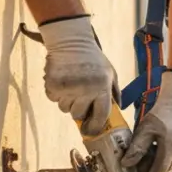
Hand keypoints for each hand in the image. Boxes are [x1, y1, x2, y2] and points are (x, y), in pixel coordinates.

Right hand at [37, 15, 117, 133]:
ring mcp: (68, 88)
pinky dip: (56, 94)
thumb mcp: (110, 73)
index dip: (96, 126)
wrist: (71, 41)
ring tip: (71, 87)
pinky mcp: (53, 85)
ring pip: (64, 109)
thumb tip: (118, 109)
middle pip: (78, 115)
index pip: (101, 115)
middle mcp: (86, 89)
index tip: (91, 131)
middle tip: (79, 100)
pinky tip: (62, 82)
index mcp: (102, 87)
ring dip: (67, 102)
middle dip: (79, 111)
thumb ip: (114, 92)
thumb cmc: (93, 59)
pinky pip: (53, 99)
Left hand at [121, 70, 171, 171]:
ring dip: (158, 165)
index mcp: (171, 146)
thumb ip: (136, 148)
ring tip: (148, 155)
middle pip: (163, 170)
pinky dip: (167, 159)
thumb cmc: (161, 113)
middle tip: (136, 170)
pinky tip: (161, 149)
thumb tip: (126, 165)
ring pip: (170, 166)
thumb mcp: (145, 128)